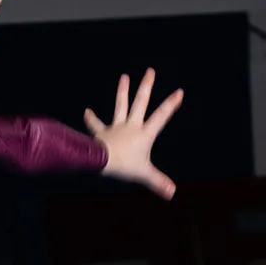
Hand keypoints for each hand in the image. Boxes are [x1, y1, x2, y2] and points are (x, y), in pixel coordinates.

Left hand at [83, 69, 183, 200]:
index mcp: (144, 134)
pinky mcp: (102, 132)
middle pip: (140, 102)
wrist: (100, 161)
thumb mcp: (144, 174)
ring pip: (121, 105)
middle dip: (146, 87)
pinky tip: (86, 112)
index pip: (161, 116)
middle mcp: (131, 126)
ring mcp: (116, 127)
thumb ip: (158, 182)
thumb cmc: (123, 166)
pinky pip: (96, 124)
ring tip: (124, 77)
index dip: (171, 104)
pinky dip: (91, 119)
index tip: (179, 91)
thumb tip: (172, 193)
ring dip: (122, 91)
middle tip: (150, 71)